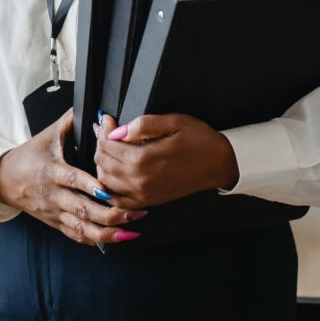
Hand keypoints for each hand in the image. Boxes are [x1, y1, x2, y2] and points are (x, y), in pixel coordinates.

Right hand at [0, 109, 146, 245]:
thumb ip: (71, 121)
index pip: (73, 180)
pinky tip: (115, 239)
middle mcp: (54, 195)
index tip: (108, 190)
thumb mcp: (48, 135)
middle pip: (82, 209)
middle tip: (134, 213)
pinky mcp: (55, 223)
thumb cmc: (29, 155)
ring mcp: (55, 212)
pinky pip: (76, 236)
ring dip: (108, 233)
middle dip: (110, 214)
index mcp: (52, 171)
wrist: (4, 179)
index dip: (91, 186)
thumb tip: (96, 109)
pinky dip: (95, 240)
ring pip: (82, 228)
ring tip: (131, 231)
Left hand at [94, 113, 239, 209]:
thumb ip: (144, 124)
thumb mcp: (174, 121)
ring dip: (103, 163)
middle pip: (103, 162)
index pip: (108, 145)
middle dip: (101, 144)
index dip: (103, 129)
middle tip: (108, 130)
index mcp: (144, 160)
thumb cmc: (199, 141)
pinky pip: (117, 200)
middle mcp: (140, 180)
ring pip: (105, 181)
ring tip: (111, 147)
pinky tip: (114, 172)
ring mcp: (143, 194)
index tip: (107, 119)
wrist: (218, 165)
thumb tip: (119, 130)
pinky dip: (109, 187)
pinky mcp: (147, 201)